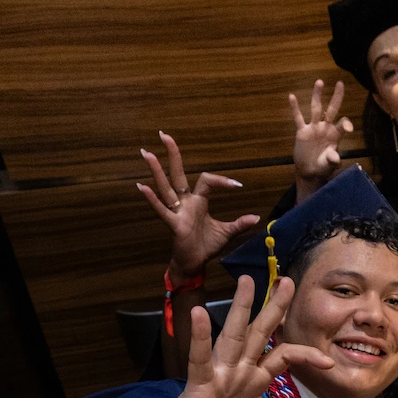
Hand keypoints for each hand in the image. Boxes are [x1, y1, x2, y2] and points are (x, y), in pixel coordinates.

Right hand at [137, 131, 259, 278]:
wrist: (194, 263)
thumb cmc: (206, 246)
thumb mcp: (226, 232)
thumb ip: (239, 224)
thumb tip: (257, 218)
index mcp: (198, 201)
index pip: (207, 181)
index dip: (221, 180)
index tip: (238, 184)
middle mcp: (185, 202)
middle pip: (178, 174)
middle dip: (173, 154)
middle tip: (164, 134)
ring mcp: (178, 211)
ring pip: (166, 187)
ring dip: (156, 170)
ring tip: (147, 153)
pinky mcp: (174, 224)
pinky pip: (162, 209)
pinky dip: (152, 199)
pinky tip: (141, 186)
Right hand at [155, 275, 332, 397]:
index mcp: (254, 379)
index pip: (283, 356)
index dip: (305, 354)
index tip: (327, 362)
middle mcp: (238, 370)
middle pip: (259, 333)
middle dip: (274, 308)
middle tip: (288, 281)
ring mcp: (218, 373)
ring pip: (233, 335)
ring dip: (240, 308)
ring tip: (247, 281)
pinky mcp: (199, 382)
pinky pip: (199, 357)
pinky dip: (200, 336)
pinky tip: (199, 313)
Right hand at [291, 79, 354, 200]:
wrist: (310, 171)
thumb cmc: (323, 168)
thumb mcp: (329, 165)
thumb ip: (332, 160)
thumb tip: (335, 157)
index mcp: (335, 135)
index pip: (342, 124)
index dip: (346, 123)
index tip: (347, 127)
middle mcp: (326, 128)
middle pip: (332, 109)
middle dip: (336, 97)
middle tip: (340, 83)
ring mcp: (314, 128)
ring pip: (316, 109)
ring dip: (317, 95)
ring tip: (319, 81)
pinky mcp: (302, 132)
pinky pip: (298, 118)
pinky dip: (295, 108)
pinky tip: (292, 96)